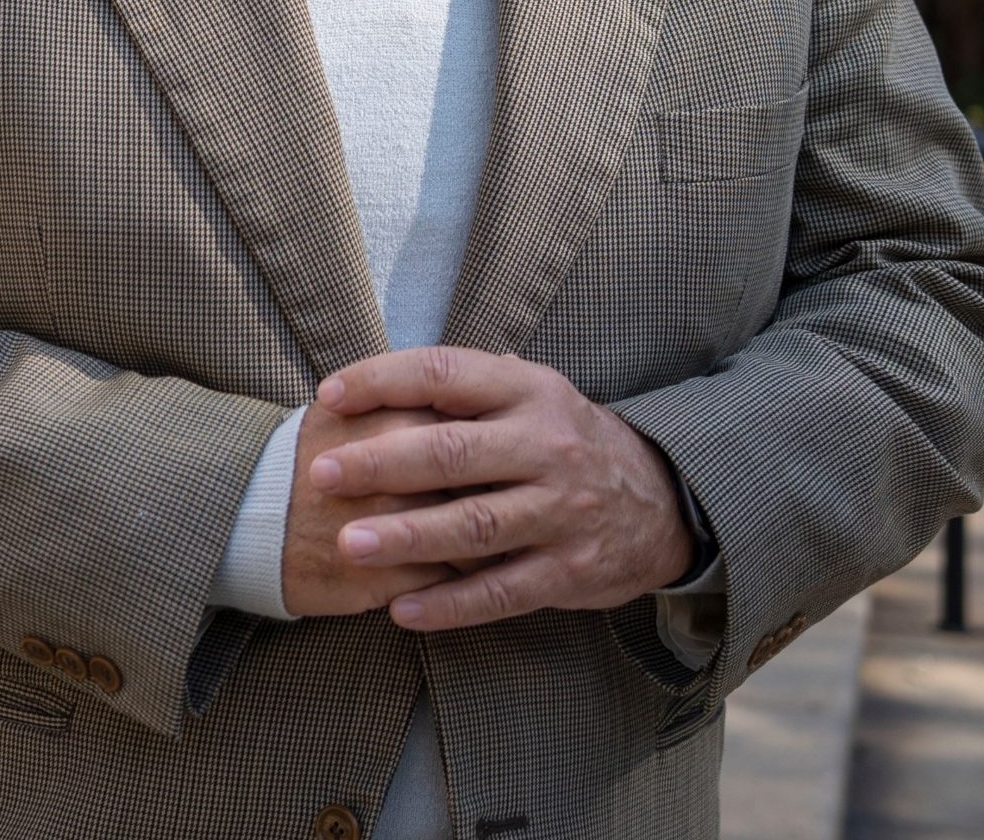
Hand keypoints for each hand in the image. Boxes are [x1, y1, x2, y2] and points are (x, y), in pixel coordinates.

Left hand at [310, 347, 694, 632]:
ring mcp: (561, 511)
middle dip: (381, 464)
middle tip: (322, 474)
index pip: (445, 373)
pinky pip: (502, 592)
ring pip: (474, 525)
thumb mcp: (530, 397)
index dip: (383, 379)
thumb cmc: (563, 441)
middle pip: (453, 453)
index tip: (330, 396)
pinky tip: (401, 609)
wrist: (661, 500)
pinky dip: (450, 604)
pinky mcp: (569, 570)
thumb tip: (370, 381)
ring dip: (407, 537)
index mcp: (528, 392)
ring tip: (349, 545)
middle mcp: (546, 447)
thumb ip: (465, 390)